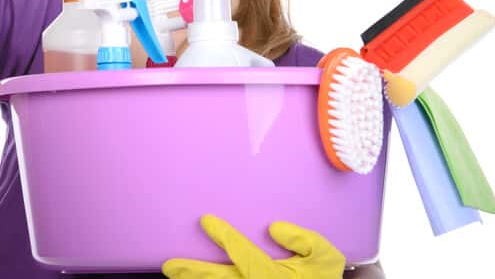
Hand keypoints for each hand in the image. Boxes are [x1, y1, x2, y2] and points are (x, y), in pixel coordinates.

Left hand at [162, 214, 344, 278]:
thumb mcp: (324, 256)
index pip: (244, 253)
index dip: (224, 236)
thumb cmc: (322, 276)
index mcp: (275, 275)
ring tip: (174, 274)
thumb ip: (304, 239)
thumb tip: (274, 228)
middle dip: (195, 272)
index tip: (205, 220)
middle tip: (170, 265)